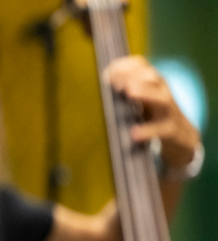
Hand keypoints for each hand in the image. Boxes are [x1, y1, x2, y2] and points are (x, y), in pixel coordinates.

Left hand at [105, 55, 201, 175]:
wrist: (182, 137)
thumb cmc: (153, 115)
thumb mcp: (139, 99)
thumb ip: (121, 91)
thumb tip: (96, 87)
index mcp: (152, 83)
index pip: (141, 65)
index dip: (125, 66)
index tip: (106, 73)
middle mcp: (163, 93)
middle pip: (153, 77)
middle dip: (134, 76)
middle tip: (115, 83)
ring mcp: (169, 112)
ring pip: (162, 99)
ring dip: (145, 93)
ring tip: (129, 92)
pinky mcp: (172, 131)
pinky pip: (162, 129)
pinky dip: (148, 131)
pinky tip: (134, 134)